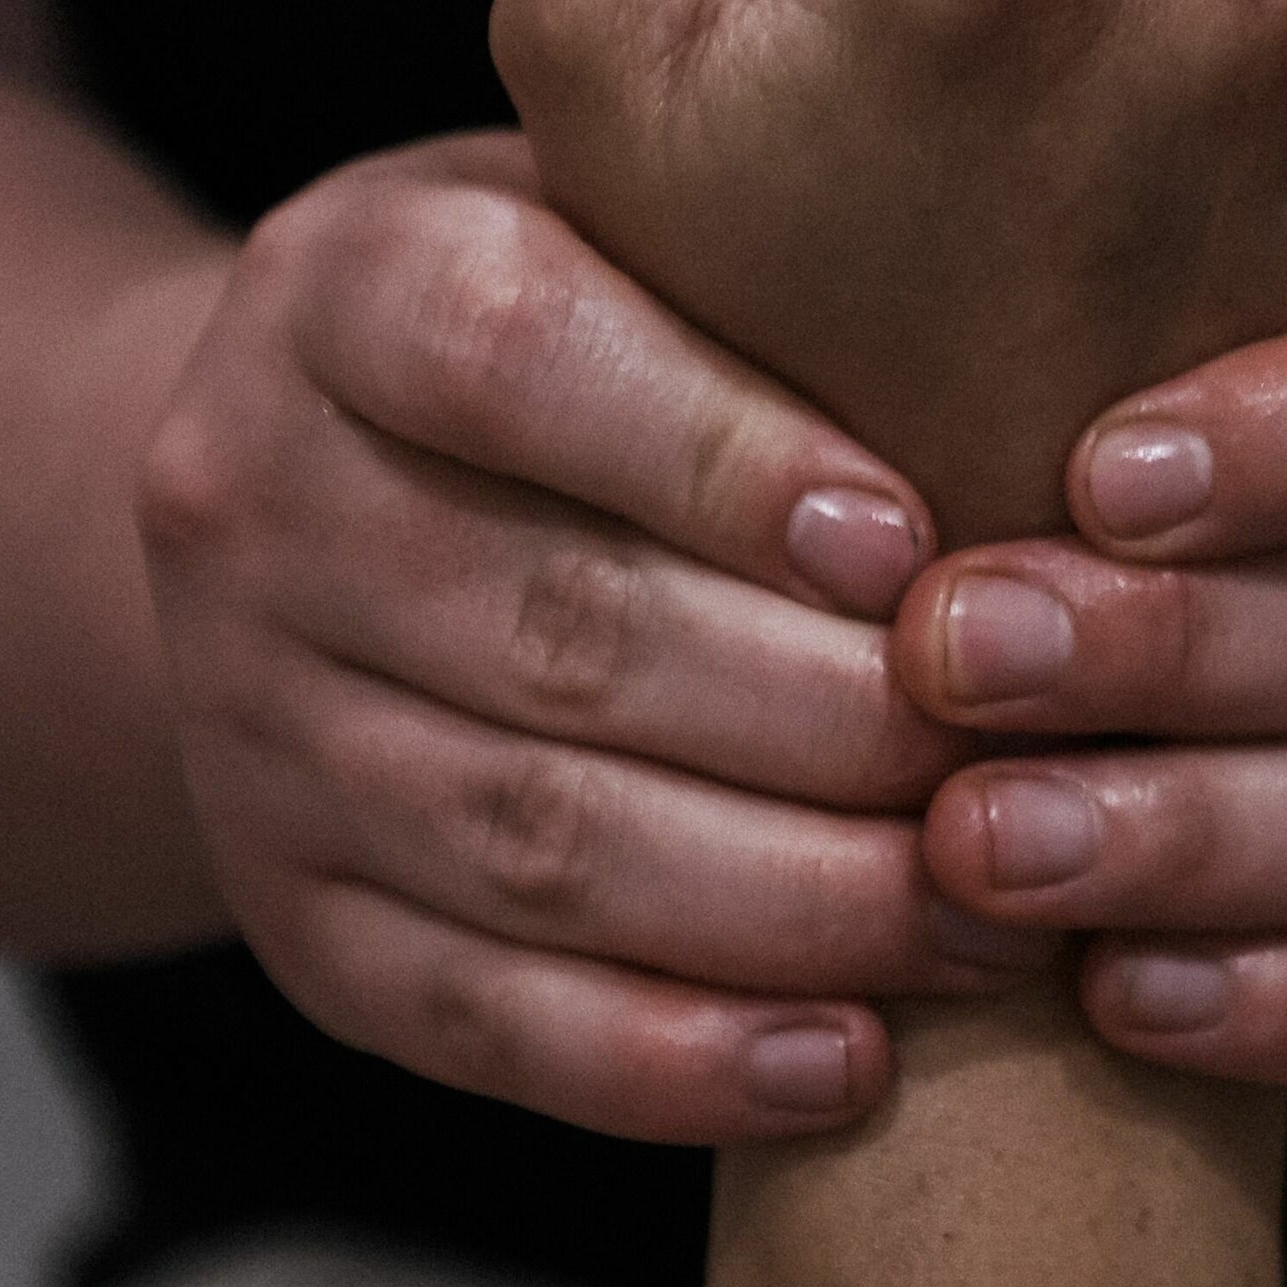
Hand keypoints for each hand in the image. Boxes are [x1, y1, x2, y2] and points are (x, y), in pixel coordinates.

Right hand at [137, 131, 1056, 1144]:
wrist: (312, 493)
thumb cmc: (577, 334)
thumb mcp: (625, 221)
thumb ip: (771, 255)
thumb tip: (1037, 322)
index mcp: (339, 287)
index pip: (512, 354)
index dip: (721, 457)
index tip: (913, 545)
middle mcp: (251, 503)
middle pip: (555, 631)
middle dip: (824, 723)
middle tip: (1031, 768)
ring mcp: (248, 726)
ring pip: (534, 842)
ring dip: (790, 907)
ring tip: (990, 927)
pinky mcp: (288, 914)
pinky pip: (480, 1014)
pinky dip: (674, 1059)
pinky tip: (848, 1066)